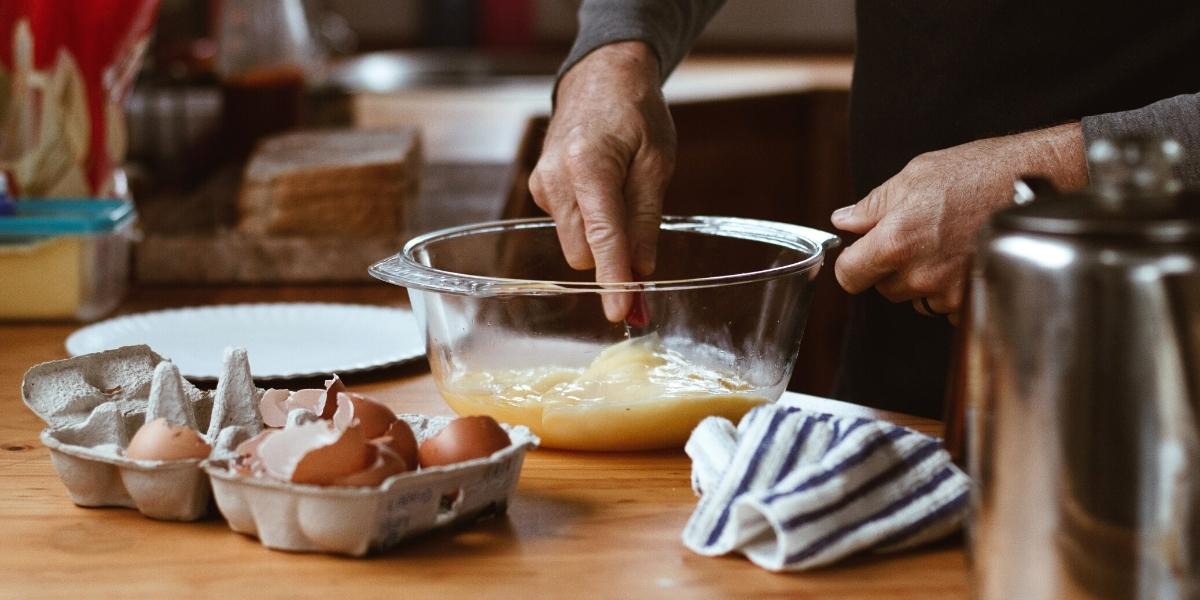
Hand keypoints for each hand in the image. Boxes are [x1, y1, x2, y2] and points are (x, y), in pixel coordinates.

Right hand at [529, 41, 675, 320]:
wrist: (601, 77)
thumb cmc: (635, 114)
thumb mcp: (656, 163)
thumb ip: (646, 220)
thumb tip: (642, 272)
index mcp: (589, 167)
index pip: (603, 238)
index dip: (614, 281)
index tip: (621, 313)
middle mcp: (556, 179)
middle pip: (584, 252)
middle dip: (613, 259)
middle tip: (644, 251)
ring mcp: (542, 185)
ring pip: (574, 243)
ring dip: (601, 239)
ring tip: (622, 197)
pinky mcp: (539, 189)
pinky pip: (568, 226)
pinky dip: (588, 222)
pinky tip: (602, 191)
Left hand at [830, 123, 1086, 323]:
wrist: (1037, 184)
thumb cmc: (977, 172)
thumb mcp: (916, 176)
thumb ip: (872, 206)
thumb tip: (843, 221)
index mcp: (897, 241)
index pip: (849, 276)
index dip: (851, 264)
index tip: (859, 253)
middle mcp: (920, 274)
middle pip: (884, 288)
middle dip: (891, 267)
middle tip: (916, 236)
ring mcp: (949, 292)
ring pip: (915, 298)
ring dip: (922, 279)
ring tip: (946, 243)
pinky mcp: (974, 301)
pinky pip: (945, 306)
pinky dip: (949, 289)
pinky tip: (964, 257)